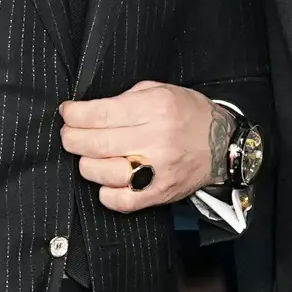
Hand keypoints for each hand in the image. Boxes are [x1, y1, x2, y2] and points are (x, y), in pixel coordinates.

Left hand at [59, 81, 215, 212]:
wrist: (224, 146)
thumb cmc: (189, 114)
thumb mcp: (161, 90)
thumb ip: (125, 98)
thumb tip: (88, 111)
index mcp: (156, 107)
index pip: (100, 114)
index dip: (74, 114)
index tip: (67, 113)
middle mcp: (156, 138)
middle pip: (95, 143)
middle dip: (72, 138)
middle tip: (69, 135)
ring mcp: (157, 169)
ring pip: (101, 172)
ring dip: (87, 164)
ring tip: (90, 157)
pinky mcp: (159, 193)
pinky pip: (119, 200)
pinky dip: (106, 193)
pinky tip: (107, 181)